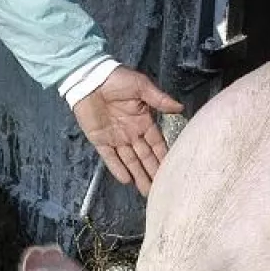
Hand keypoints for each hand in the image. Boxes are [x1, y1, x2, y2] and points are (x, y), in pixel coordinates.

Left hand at [73, 67, 183, 194]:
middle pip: (144, 157)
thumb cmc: (116, 79)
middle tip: (161, 190)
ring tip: (147, 192)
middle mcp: (132, 132)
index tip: (173, 171)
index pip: (156, 143)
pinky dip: (118, 169)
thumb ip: (159, 99)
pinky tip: (127, 181)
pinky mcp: (100, 140)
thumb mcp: (140, 86)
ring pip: (130, 161)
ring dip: (138, 175)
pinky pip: (110, 158)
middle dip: (153, 172)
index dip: (164, 157)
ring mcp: (116, 138)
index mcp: (143, 120)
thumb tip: (180, 108)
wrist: (88, 79)